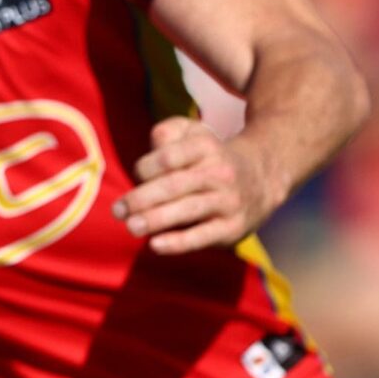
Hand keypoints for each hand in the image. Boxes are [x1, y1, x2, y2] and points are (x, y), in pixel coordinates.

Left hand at [112, 117, 282, 254]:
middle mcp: (219, 174)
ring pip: (188, 210)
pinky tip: (155, 245)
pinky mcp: (233, 228)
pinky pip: (203, 236)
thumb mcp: (192, 132)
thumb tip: (153, 149)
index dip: (145, 168)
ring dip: (155, 220)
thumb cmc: (208, 156)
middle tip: (117, 211)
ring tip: (130, 226)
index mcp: (205, 148)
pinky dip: (178, 242)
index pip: (167, 157)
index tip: (137, 175)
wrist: (261, 177)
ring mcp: (228, 202)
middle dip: (141, 198)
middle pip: (174, 185)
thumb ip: (167, 132)